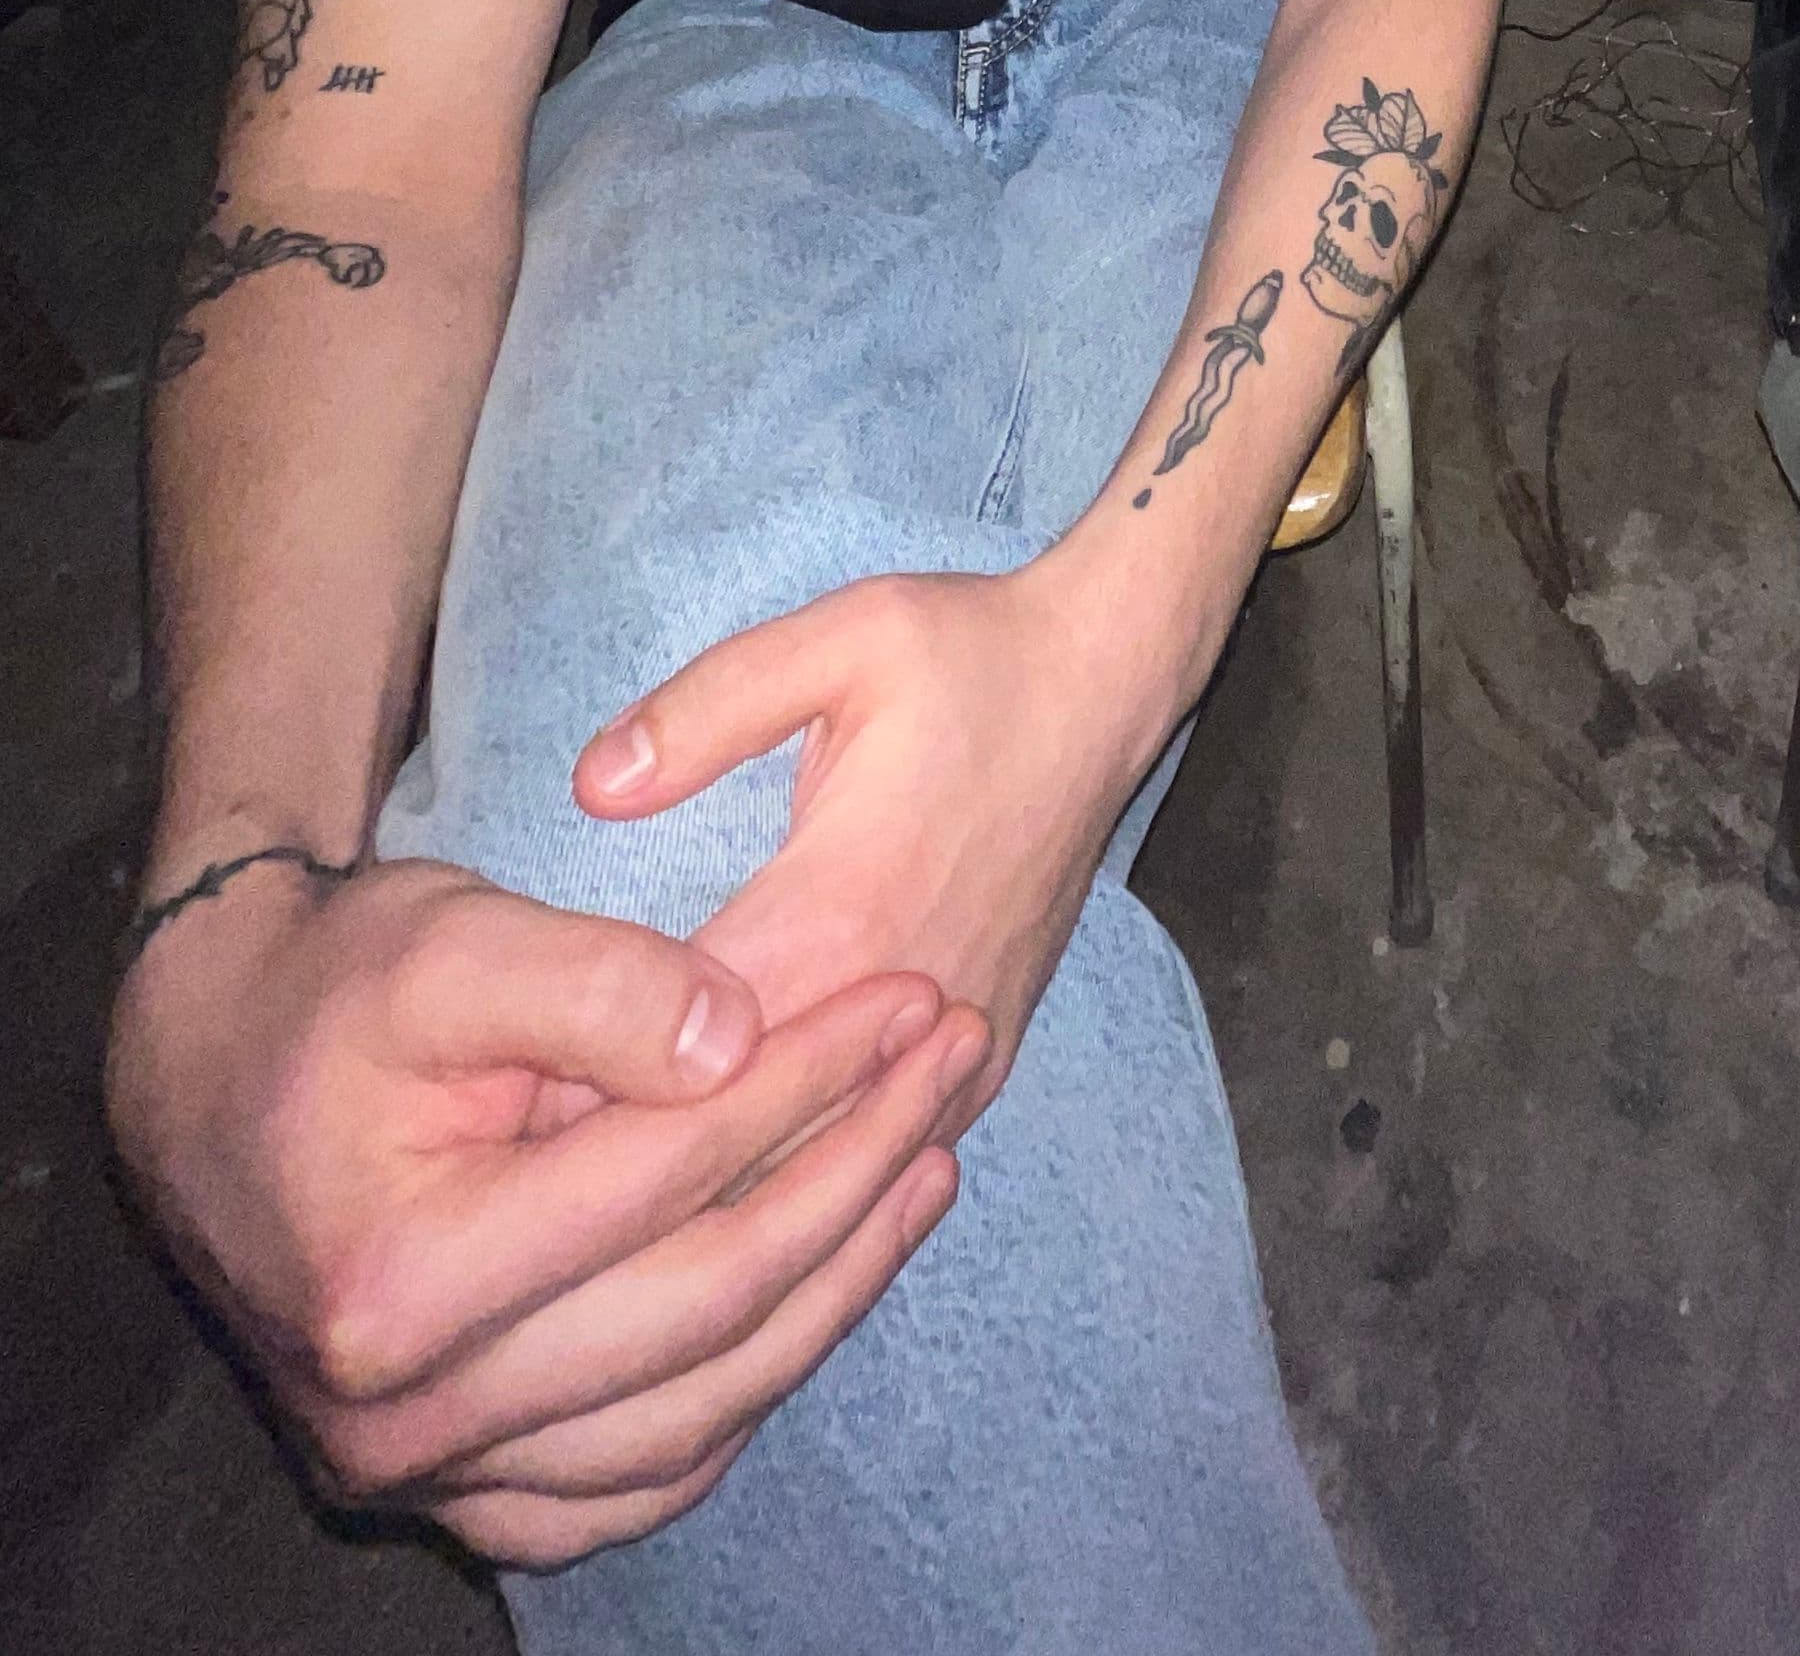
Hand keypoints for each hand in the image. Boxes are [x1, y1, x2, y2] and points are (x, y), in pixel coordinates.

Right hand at [108, 850, 981, 1566]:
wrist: (210, 1075)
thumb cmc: (328, 992)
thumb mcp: (445, 941)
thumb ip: (597, 987)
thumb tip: (743, 1039)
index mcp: (399, 1284)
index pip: (669, 1174)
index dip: (811, 1078)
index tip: (912, 997)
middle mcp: (408, 1415)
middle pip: (705, 1300)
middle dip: (856, 1169)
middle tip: (954, 1061)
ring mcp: (433, 1474)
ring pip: (697, 1404)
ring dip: (839, 1283)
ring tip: (930, 1162)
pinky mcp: (458, 1492)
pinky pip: (638, 1477)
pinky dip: (746, 1390)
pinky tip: (830, 1289)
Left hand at [577, 541, 1168, 1142]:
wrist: (1105, 681)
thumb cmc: (965, 654)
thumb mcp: (835, 641)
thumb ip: (703, 710)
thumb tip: (591, 787)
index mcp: (838, 913)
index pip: (683, 1060)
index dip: (585, 1091)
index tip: (497, 1101)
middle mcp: (897, 1001)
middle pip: (744, 1140)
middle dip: (632, 1162)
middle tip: (518, 1170)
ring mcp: (952, 1040)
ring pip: (818, 1169)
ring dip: (718, 1181)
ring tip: (601, 1192)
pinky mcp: (988, 1050)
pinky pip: (886, 1153)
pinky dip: (809, 1174)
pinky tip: (732, 1178)